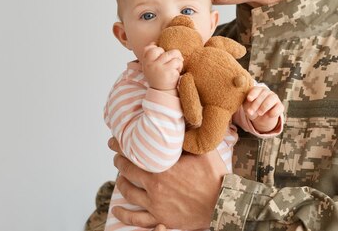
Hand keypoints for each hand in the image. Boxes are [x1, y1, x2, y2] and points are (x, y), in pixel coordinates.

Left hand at [109, 137, 225, 228]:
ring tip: (120, 176)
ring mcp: (156, 204)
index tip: (114, 141)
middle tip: (117, 156)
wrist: (222, 204)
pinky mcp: (161, 218)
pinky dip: (124, 214)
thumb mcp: (204, 150)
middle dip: (120, 161)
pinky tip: (117, 209)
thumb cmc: (215, 177)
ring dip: (121, 183)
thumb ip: (191, 135)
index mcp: (163, 168)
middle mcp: (155, 186)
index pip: (135, 153)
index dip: (121, 146)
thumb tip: (184, 118)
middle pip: (128, 171)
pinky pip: (136, 218)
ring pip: (129, 192)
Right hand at [141, 43, 182, 91]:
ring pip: (173, 54)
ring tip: (174, 67)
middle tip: (170, 63)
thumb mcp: (150, 66)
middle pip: (163, 49)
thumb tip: (153, 42)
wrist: (162, 92)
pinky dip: (179, 66)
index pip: (150, 48)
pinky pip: (178, 62)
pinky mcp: (169, 72)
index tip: (161, 58)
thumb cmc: (158, 76)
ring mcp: (160, 67)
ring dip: (176, 60)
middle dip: (170, 54)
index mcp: (146, 62)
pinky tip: (176, 72)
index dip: (158, 50)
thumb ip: (150, 55)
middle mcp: (151, 64)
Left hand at [243, 85, 283, 132]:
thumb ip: (246, 102)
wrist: (259, 119)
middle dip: (256, 104)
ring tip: (259, 113)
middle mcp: (267, 92)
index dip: (253, 94)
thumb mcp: (247, 105)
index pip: (256, 89)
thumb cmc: (252, 109)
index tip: (249, 99)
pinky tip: (269, 115)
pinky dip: (274, 111)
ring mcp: (275, 99)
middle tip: (250, 112)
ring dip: (264, 106)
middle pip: (263, 94)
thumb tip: (247, 100)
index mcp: (258, 90)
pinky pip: (279, 107)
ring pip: (272, 98)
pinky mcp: (280, 107)